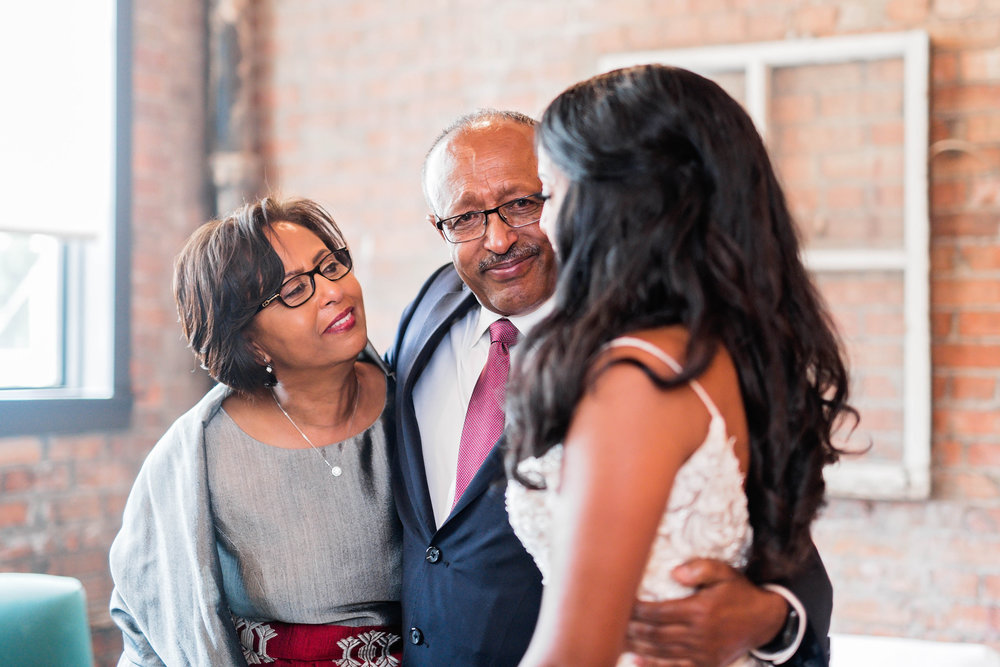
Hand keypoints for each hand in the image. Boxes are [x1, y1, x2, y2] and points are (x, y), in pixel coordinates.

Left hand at [624, 558, 786, 666]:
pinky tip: (637, 661)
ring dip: (637, 647)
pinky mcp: (706, 664)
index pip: (658, 612)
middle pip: (655, 634)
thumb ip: (700, 569)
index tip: (618, 602)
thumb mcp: (724, 572)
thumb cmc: (739, 592)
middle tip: (607, 622)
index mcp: (700, 611)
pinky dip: (655, 665)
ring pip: (661, 652)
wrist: (765, 621)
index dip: (635, 609)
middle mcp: (699, 635)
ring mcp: (702, 653)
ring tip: (614, 639)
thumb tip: (674, 572)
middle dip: (630, 629)